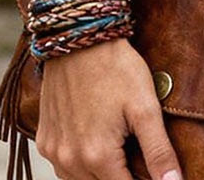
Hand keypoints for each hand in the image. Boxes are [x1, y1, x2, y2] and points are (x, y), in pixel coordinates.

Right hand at [35, 37, 181, 179]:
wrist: (80, 37)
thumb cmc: (117, 69)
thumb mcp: (146, 107)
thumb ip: (159, 151)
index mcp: (97, 157)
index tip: (155, 172)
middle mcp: (69, 161)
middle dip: (123, 176)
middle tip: (138, 154)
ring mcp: (53, 151)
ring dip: (101, 173)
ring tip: (120, 148)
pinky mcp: (44, 138)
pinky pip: (63, 165)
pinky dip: (80, 163)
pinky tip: (96, 143)